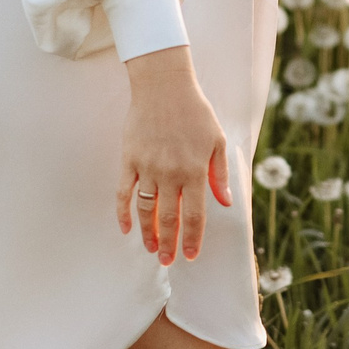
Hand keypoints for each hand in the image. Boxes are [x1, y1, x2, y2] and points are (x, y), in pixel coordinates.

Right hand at [116, 46, 228, 262]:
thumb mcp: (217, 140)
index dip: (193, 238)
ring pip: (146, 210)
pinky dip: (123, 213)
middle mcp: (171, 173)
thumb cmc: (195, 112)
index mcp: (195, 171)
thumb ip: (220, 174)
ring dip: (147, 233)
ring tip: (150, 249)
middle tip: (167, 261)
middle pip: (169, 218)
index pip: (195, 215)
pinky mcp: (129, 160)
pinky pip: (123, 193)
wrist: (164, 86)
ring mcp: (147, 168)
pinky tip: (126, 228)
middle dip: (169, 244)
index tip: (191, 256)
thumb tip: (226, 203)